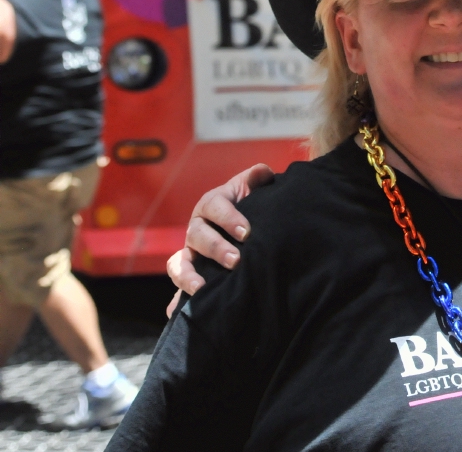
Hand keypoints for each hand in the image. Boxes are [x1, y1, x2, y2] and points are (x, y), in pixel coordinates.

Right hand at [165, 164, 274, 315]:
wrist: (248, 225)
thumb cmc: (250, 205)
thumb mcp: (252, 189)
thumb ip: (256, 179)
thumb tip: (261, 172)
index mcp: (211, 204)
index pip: (215, 207)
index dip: (229, 218)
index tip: (247, 232)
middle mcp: (197, 228)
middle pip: (198, 236)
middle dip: (215, 248)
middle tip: (235, 261)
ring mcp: (191, 253)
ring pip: (180, 263)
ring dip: (188, 277)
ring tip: (201, 289)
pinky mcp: (191, 274)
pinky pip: (178, 288)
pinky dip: (175, 301)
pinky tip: (176, 314)